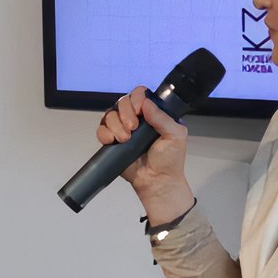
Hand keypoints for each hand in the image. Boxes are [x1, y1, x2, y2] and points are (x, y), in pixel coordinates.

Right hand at [96, 85, 193, 222]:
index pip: (140, 95)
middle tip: (133, 128)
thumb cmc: (170, 160)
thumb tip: (146, 103)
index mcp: (153, 114)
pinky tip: (113, 141)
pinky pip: (101, 130)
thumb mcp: (175, 136)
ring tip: (125, 139)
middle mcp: (137, 119)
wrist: (157, 182)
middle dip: (125, 113)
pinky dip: (105, 134)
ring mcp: (123, 130)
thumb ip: (162, 118)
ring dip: (116, 125)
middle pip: (122, 102)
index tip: (139, 109)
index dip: (136, 98)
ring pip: (110, 115)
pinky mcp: (113, 142)